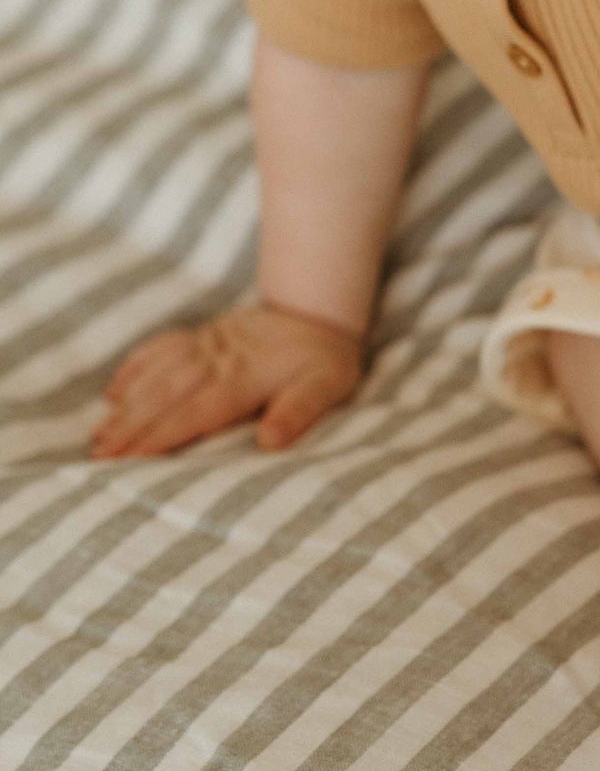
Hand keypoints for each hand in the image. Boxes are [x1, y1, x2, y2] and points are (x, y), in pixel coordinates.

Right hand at [91, 305, 363, 457]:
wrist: (320, 310)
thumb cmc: (326, 361)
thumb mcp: (327, 387)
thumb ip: (298, 412)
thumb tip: (269, 442)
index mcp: (247, 375)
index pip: (197, 410)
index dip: (162, 435)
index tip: (130, 460)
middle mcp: (220, 357)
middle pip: (167, 393)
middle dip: (132, 425)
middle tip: (99, 457)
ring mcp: (208, 344)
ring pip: (159, 372)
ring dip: (127, 404)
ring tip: (100, 435)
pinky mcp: (204, 335)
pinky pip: (162, 347)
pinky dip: (136, 367)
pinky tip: (115, 391)